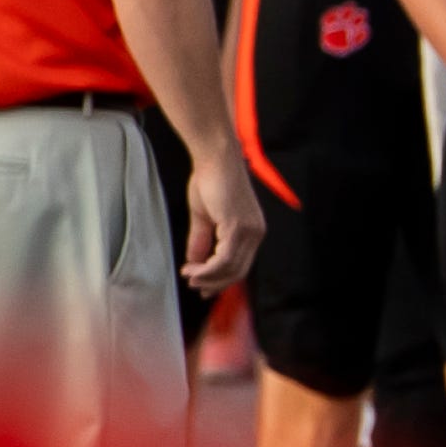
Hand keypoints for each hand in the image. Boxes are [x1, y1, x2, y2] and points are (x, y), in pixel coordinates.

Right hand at [179, 146, 263, 294]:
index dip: (222, 280)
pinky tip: (192, 269)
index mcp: (252, 231)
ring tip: (189, 277)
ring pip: (231, 268)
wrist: (214, 158)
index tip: (204, 288)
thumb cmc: (210, 180)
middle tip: (195, 288)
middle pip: (239, 271)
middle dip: (215, 283)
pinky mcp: (238, 227)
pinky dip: (208, 268)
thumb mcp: (204, 218)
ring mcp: (249, 231)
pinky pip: (225, 258)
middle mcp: (256, 233)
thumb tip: (194, 263)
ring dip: (208, 277)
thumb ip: (201, 242)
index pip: (241, 265)